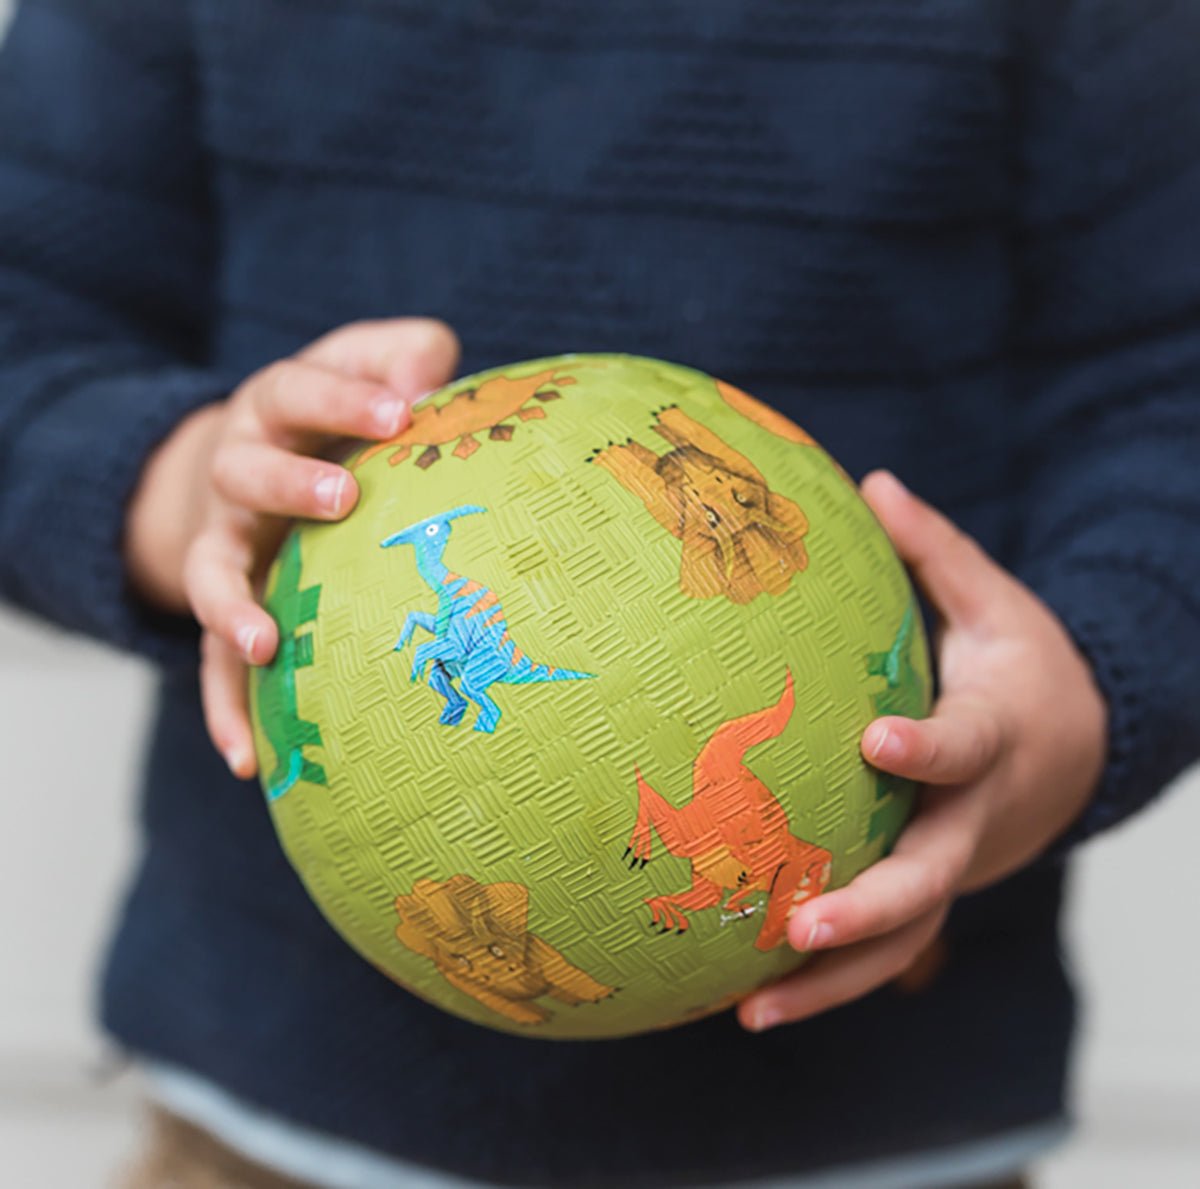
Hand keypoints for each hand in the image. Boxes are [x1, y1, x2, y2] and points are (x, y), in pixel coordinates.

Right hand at [124, 318, 459, 777]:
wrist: (254, 452)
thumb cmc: (336, 412)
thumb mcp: (366, 367)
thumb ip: (404, 358)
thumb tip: (432, 382)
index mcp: (279, 407)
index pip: (301, 389)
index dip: (343, 396)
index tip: (401, 411)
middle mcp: (238, 472)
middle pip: (247, 470)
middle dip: (290, 483)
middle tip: (343, 496)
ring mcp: (224, 544)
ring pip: (211, 572)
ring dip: (233, 606)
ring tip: (266, 643)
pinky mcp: (226, 606)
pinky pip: (212, 662)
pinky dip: (225, 707)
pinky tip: (246, 761)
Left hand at [737, 470, 1106, 1032]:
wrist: (1073, 751)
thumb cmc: (1016, 666)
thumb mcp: (991, 603)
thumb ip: (935, 552)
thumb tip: (874, 480)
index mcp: (993, 734)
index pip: (963, 746)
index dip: (927, 749)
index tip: (877, 742)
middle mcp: (974, 816)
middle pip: (933, 875)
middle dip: (873, 906)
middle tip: (803, 922)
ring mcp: (954, 865)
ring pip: (905, 940)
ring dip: (834, 980)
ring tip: (750, 1011)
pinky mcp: (930, 893)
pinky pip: (880, 949)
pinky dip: (825, 982)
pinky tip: (749, 1002)